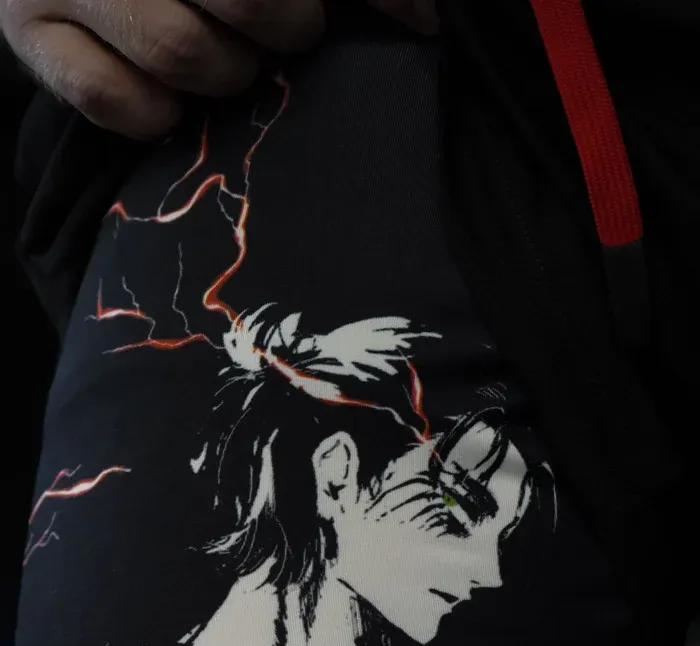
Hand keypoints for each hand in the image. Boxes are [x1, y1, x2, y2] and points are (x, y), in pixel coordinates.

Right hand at [0, 1, 439, 141]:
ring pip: (181, 51)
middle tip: (284, 32)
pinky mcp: (28, 32)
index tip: (412, 24)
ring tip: (226, 61)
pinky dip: (155, 113)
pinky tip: (170, 95)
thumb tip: (422, 20)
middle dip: (285, 25)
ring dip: (224, 73)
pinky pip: (112, 100)